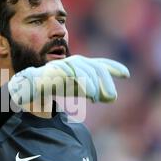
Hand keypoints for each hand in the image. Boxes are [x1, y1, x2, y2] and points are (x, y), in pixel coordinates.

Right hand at [8, 54, 129, 104]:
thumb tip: (113, 97)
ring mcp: (66, 64)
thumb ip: (95, 92)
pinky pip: (74, 74)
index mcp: (82, 65)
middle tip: (112, 97)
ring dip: (94, 85)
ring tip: (97, 98)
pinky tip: (89, 93)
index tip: (126, 74)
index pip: (100, 64)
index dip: (114, 67)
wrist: (33, 85)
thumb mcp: (79, 89)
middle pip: (97, 68)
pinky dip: (84, 83)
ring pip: (86, 70)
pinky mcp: (58, 70)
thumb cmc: (57, 85)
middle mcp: (76, 62)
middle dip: (106, 82)